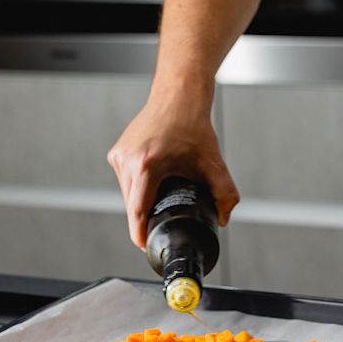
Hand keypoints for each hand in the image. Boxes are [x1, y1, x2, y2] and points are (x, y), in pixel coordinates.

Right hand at [107, 90, 239, 249]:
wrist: (178, 95)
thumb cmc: (191, 123)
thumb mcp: (213, 164)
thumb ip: (225, 194)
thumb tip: (223, 219)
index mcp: (146, 166)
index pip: (137, 212)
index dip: (140, 234)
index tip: (146, 246)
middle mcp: (127, 160)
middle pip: (132, 205)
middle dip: (146, 218)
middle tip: (164, 222)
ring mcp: (119, 155)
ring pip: (127, 194)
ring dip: (141, 203)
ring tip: (159, 200)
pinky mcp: (117, 152)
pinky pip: (125, 181)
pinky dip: (137, 188)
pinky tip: (151, 185)